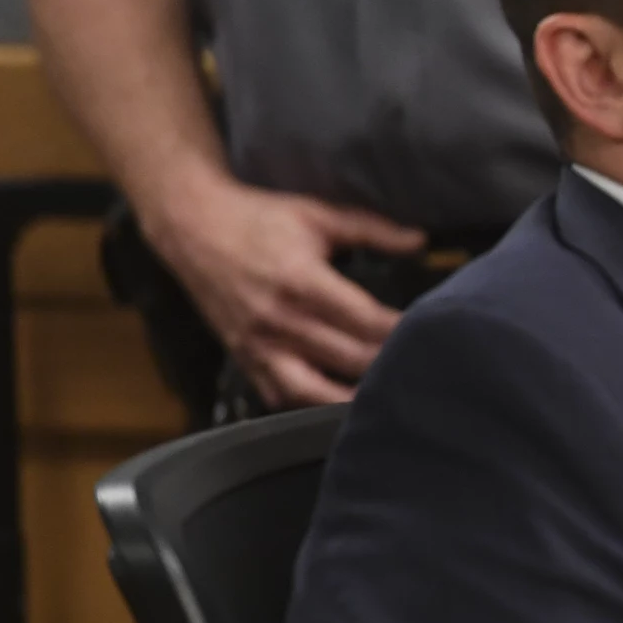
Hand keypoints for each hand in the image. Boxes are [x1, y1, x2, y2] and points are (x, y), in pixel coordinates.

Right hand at [145, 173, 424, 407]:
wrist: (190, 227)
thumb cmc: (258, 219)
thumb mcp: (319, 215)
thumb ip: (373, 230)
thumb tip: (422, 241)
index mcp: (303, 282)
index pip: (367, 321)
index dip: (403, 330)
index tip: (433, 330)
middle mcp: (280, 321)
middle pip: (350, 359)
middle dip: (389, 363)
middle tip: (423, 365)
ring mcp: (259, 346)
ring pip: (316, 391)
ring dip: (353, 397)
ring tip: (388, 396)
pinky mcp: (243, 359)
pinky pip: (280, 397)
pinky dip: (311, 406)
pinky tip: (340, 406)